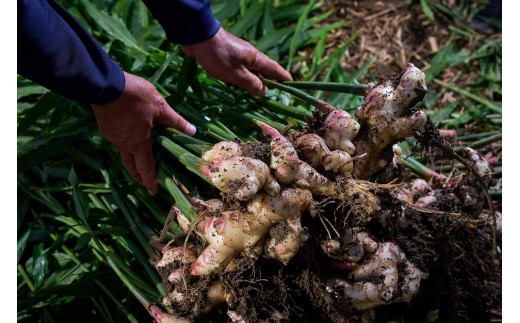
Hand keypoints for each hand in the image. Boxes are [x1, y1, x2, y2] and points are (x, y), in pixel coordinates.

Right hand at [92, 72, 195, 194]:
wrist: (104, 84)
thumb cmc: (135, 96)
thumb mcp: (160, 106)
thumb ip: (176, 121)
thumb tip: (193, 131)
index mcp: (138, 143)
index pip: (145, 168)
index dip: (150, 181)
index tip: (153, 191)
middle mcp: (124, 144)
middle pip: (131, 166)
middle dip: (139, 176)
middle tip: (145, 183)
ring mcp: (113, 137)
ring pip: (124, 154)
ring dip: (132, 161)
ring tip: (139, 162)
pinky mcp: (106, 128)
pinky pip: (118, 142)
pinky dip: (126, 146)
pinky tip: (130, 140)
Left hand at [181, 27, 291, 95]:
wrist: (197, 36)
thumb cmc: (219, 56)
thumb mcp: (236, 74)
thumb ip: (251, 84)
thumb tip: (264, 91)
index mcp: (255, 58)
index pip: (274, 69)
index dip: (283, 77)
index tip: (291, 83)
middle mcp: (249, 55)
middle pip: (263, 70)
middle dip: (268, 81)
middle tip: (274, 92)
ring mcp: (237, 55)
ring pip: (249, 71)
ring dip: (252, 81)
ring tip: (255, 93)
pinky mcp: (226, 56)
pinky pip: (237, 70)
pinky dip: (239, 78)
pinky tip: (234, 86)